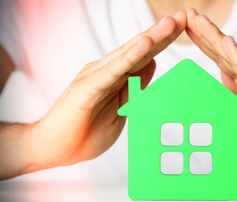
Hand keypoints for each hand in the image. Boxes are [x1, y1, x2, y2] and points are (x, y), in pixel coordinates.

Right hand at [26, 12, 186, 171]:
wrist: (52, 149)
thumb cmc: (84, 133)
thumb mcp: (120, 110)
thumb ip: (135, 87)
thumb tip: (152, 64)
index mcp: (115, 78)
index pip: (143, 56)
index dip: (163, 42)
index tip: (184, 29)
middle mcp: (106, 71)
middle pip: (139, 49)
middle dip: (163, 33)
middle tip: (184, 16)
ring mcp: (96, 77)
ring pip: (129, 54)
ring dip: (151, 38)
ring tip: (171, 23)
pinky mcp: (88, 87)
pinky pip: (114, 71)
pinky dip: (130, 57)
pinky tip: (145, 45)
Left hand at [185, 8, 236, 182]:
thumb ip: (232, 104)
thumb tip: (217, 89)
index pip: (220, 61)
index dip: (203, 45)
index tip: (185, 29)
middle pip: (224, 54)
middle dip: (204, 33)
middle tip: (186, 14)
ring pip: (236, 57)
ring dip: (215, 38)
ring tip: (198, 20)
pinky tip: (226, 42)